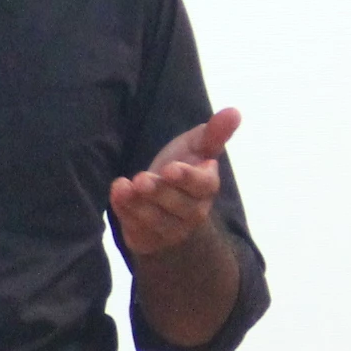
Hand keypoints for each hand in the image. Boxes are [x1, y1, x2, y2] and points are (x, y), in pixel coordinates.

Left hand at [110, 107, 240, 258]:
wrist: (162, 205)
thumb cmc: (182, 172)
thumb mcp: (197, 148)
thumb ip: (214, 133)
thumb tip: (234, 111)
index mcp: (206, 187)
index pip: (202, 185)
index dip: (188, 178)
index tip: (170, 169)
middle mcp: (192, 212)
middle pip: (178, 205)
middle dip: (159, 192)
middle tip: (142, 179)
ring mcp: (170, 229)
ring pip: (156, 220)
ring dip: (139, 204)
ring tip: (126, 186)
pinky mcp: (148, 238)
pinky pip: (136, 228)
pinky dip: (124, 211)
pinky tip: (117, 193)